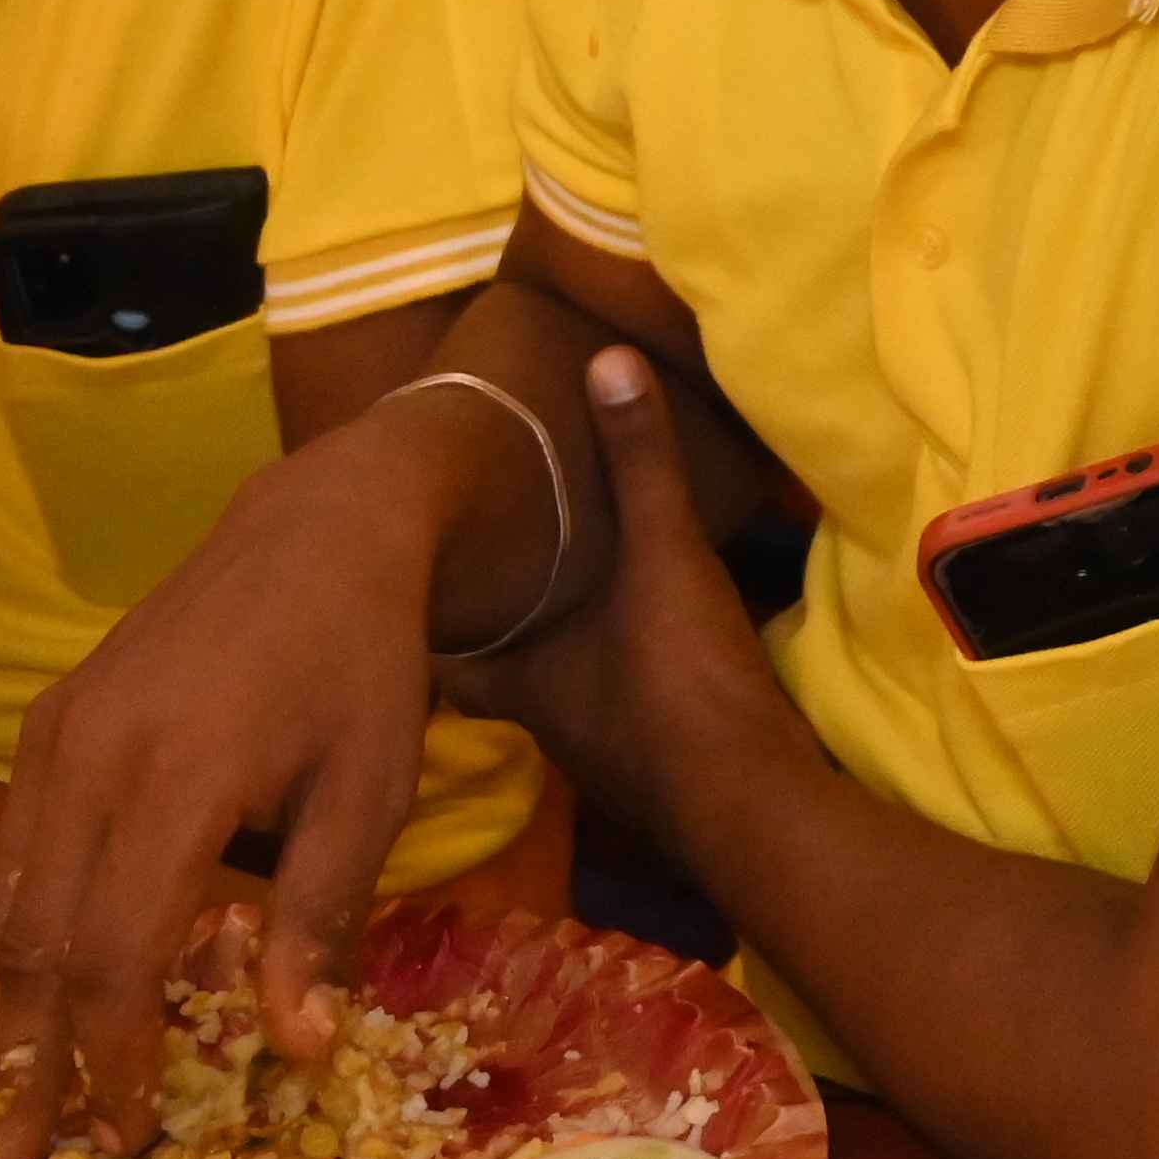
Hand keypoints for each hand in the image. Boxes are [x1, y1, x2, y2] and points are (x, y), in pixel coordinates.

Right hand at [0, 395, 463, 1154]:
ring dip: (3, 1016)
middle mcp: (91, 756)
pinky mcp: (43, 726)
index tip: (128, 1137)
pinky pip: (10, 858)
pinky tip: (14, 1007)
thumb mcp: (373, 788)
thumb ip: (322, 918)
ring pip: (5, 906)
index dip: (114, 1055)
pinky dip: (7, 943)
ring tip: (5, 1112)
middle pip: (39, 943)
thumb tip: (296, 1052)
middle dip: (33, 1065)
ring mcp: (53, 737)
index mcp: (180, 773)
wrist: (318, 530)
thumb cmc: (362, 666)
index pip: (116, 950)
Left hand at [454, 349, 786, 817]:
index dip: (419, 600)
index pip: (433, 641)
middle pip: (488, 657)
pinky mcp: (648, 752)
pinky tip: (633, 628)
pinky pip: (605, 693)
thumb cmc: (675, 683)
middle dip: (485, 610)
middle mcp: (537, 713)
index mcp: (512, 675)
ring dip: (548, 637)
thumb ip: (640, 463)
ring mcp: (594, 741)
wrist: (749, 801)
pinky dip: (605, 661)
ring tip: (553, 571)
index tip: (409, 552)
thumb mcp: (662, 556)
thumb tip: (606, 357)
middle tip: (476, 547)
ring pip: (548, 679)